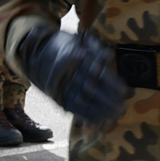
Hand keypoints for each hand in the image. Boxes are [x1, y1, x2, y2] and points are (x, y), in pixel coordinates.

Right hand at [14, 26, 128, 124]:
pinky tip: (98, 121)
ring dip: (100, 111)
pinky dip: (85, 116)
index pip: (97, 72)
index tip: (125, 92)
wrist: (34, 51)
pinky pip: (71, 108)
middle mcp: (66, 72)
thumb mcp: (80, 39)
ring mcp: (59, 86)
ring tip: (115, 116)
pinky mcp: (55, 96)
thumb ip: (96, 48)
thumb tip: (109, 58)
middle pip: (91, 89)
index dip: (112, 84)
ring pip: (82, 101)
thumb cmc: (64, 44)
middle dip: (109, 101)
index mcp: (74, 56)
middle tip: (123, 108)